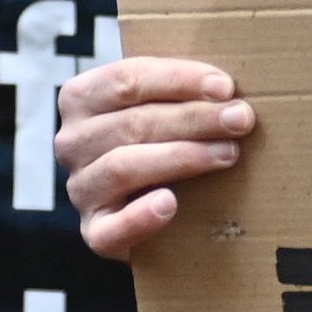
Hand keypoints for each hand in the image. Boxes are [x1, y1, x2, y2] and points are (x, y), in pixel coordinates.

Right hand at [58, 57, 255, 260]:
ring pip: (124, 167)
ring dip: (182, 158)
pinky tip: (171, 204)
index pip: (126, 80)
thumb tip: (227, 88)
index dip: (178, 80)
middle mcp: (71, 142)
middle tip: (240, 119)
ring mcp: (80, 189)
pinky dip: (140, 216)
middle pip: (132, 123)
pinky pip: (111, 228)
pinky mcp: (94, 232)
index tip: (225, 86)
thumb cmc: (157, 140)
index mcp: (80, 98)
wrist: (145, 205)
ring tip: (227, 153)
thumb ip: (178, 92)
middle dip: (194, 119)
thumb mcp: (158, 105)